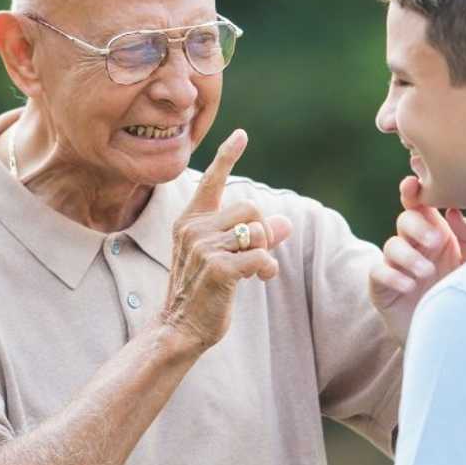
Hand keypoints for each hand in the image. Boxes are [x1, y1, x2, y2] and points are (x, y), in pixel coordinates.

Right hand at [159, 130, 292, 348]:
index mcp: (190, 221)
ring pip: (257, 230)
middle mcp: (193, 229)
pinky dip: (268, 268)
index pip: (211, 182)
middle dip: (261, 231)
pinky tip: (260, 279)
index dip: (227, 157)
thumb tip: (286, 223)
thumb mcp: (224, 258)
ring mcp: (204, 248)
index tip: (241, 135)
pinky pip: (261, 256)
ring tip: (257, 271)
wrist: (179, 328)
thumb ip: (252, 237)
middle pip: (250, 207)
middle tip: (256, 255)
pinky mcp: (219, 269)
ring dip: (265, 251)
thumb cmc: (202, 293)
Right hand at [369, 175, 465, 343]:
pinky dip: (393, 276)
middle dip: (417, 226)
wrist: (450, 338)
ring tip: (426, 273)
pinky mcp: (381, 288)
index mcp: (435, 234)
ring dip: (409, 256)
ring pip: (391, 245)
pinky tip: (410, 286)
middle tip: (436, 242)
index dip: (413, 192)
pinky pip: (378, 272)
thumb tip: (453, 212)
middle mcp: (414, 246)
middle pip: (404, 220)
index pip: (420, 206)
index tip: (413, 184)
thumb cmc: (463, 294)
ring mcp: (396, 266)